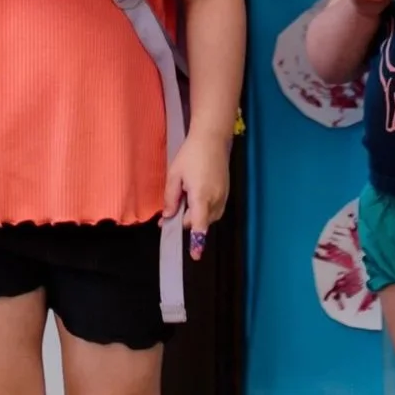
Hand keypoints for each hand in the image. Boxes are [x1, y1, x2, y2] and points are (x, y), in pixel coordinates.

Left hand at [165, 129, 232, 249]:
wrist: (212, 139)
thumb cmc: (191, 154)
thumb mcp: (174, 175)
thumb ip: (171, 198)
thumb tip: (168, 216)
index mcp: (201, 196)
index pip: (199, 225)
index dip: (197, 241)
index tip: (195, 255)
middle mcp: (215, 199)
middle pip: (200, 222)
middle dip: (186, 220)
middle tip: (171, 211)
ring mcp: (223, 196)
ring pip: (208, 216)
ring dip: (196, 214)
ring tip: (185, 197)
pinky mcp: (226, 192)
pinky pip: (214, 208)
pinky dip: (203, 208)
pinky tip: (195, 194)